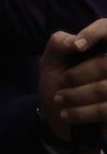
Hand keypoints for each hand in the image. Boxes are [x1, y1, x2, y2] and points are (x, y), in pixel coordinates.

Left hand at [40, 18, 106, 142]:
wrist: (59, 120)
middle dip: (78, 75)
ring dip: (77, 95)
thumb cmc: (57, 85)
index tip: (77, 46)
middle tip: (62, 81)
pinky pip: (104, 109)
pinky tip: (67, 114)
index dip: (97, 33)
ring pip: (104, 88)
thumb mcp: (51, 63)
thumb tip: (75, 42)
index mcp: (101, 50)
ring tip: (60, 99)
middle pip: (104, 64)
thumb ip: (59, 44)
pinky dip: (83, 113)